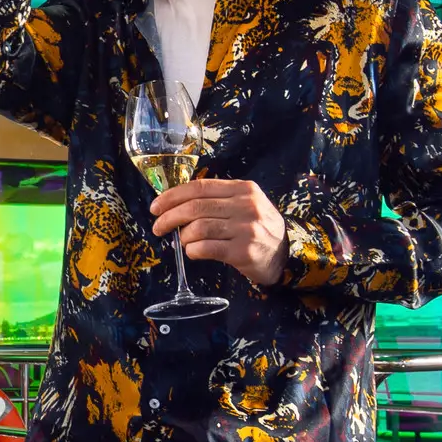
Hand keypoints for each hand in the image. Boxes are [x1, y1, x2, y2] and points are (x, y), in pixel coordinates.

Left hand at [152, 176, 289, 287]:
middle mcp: (246, 206)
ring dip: (183, 236)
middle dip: (169, 217)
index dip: (172, 196)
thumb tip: (177, 204)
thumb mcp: (246, 204)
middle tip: (158, 227)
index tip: (156, 207)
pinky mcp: (243, 251)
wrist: (286, 254)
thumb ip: (218, 200)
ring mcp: (246, 229)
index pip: (199, 187)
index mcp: (243, 189)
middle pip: (196, 207)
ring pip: (199, 228)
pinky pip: (207, 248)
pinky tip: (192, 252)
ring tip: (181, 242)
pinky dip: (193, 250)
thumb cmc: (258, 228)